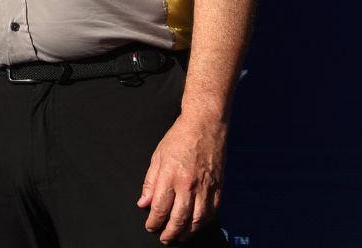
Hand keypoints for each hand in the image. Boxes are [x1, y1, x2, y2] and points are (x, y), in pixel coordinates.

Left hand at [137, 112, 226, 243]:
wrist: (205, 125)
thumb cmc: (179, 138)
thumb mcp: (157, 157)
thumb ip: (150, 182)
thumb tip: (143, 203)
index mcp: (170, 176)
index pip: (160, 208)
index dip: (154, 222)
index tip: (150, 226)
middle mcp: (188, 185)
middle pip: (179, 219)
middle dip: (170, 233)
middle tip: (164, 238)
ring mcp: (205, 187)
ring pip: (197, 220)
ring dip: (187, 232)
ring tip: (180, 236)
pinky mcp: (218, 187)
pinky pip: (212, 212)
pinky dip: (203, 222)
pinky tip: (196, 225)